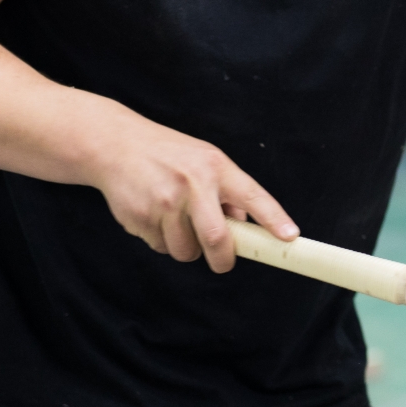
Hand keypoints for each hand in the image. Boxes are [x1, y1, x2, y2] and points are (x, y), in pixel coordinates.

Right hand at [85, 121, 297, 273]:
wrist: (116, 145)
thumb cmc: (169, 154)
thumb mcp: (205, 160)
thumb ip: (228, 190)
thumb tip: (246, 223)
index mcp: (215, 167)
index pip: (252, 196)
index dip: (273, 219)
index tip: (289, 237)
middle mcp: (193, 184)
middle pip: (217, 239)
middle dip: (223, 260)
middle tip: (223, 261)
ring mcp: (164, 202)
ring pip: (186, 250)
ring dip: (188, 248)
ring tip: (179, 224)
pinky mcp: (140, 217)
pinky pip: (160, 247)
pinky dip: (162, 241)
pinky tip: (155, 216)